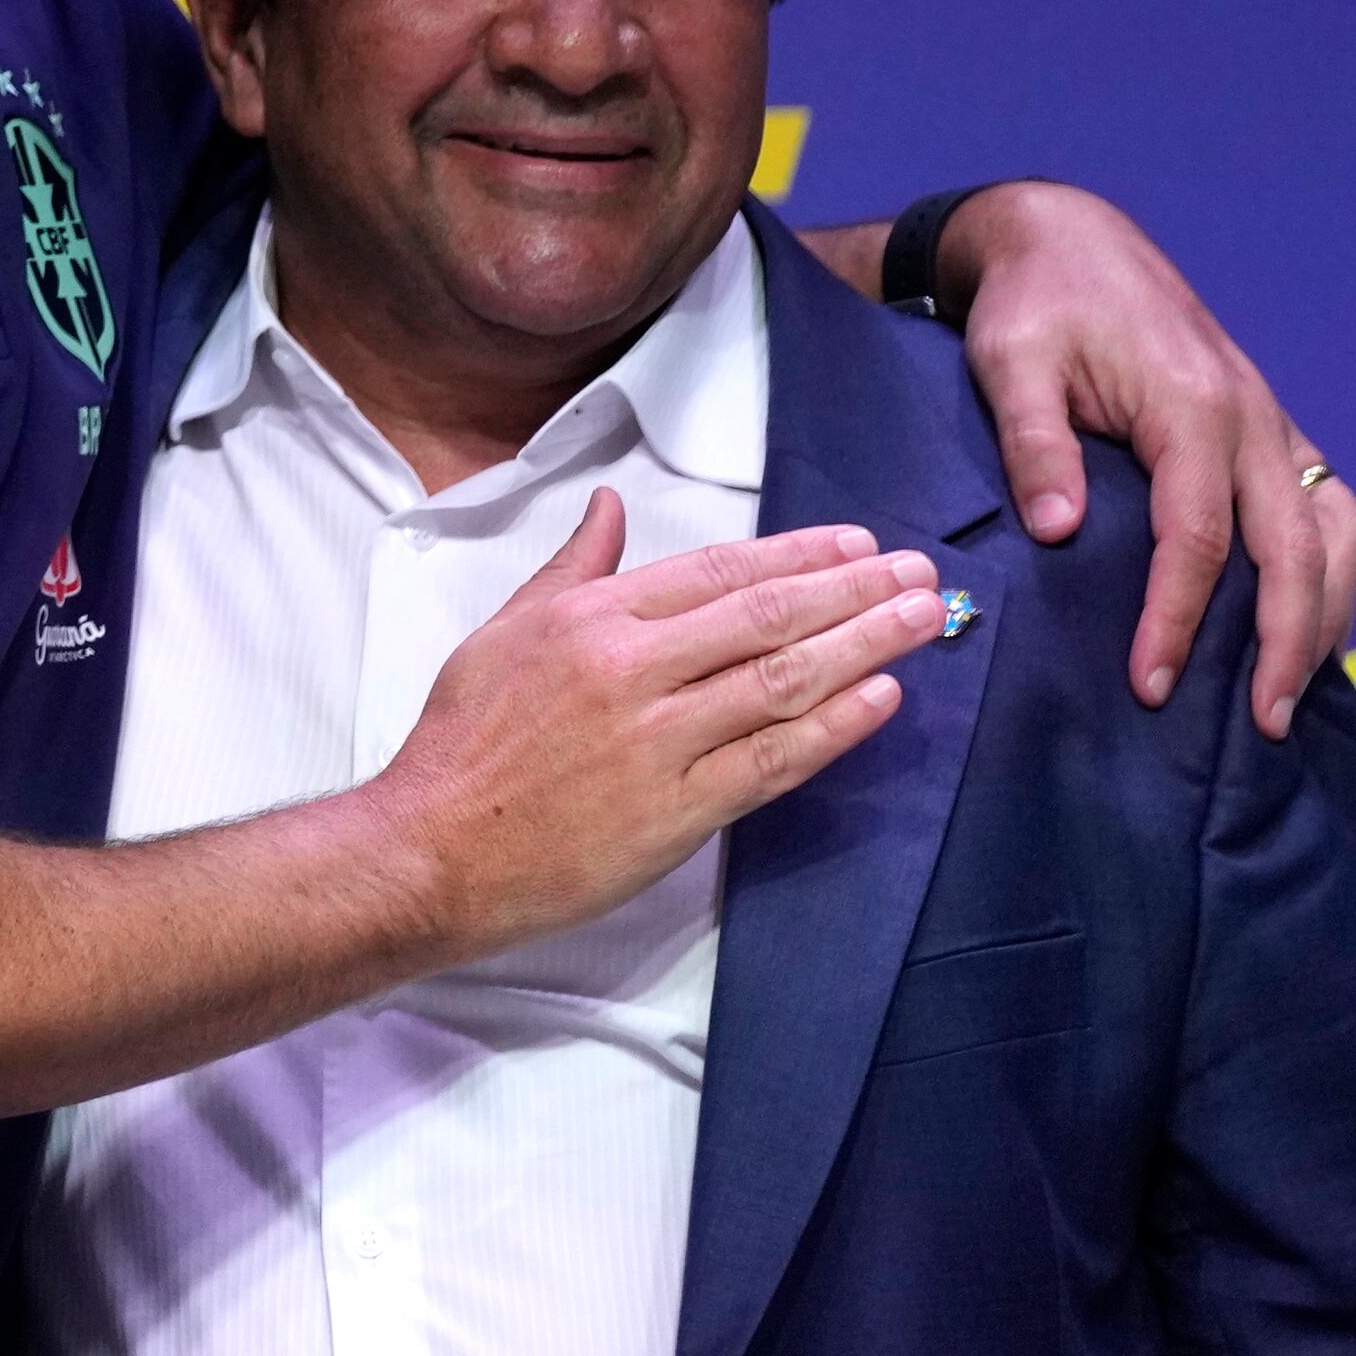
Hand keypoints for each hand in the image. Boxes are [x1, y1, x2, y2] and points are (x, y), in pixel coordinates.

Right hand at [371, 491, 942, 961]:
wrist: (432, 850)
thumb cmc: (464, 743)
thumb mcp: (504, 630)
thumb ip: (572, 568)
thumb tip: (607, 505)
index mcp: (593, 618)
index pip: (718, 570)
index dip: (797, 552)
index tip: (856, 541)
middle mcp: (632, 669)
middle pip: (767, 615)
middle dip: (855, 589)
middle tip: (920, 571)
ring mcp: (659, 742)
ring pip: (782, 680)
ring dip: (865, 645)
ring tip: (923, 620)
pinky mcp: (676, 812)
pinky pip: (772, 761)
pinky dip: (833, 727)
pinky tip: (881, 699)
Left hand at [939, 182, 1355, 736]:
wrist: (1072, 239)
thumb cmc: (1035, 304)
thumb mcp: (1011, 362)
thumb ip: (1036, 445)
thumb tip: (1061, 534)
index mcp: (1193, 406)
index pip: (1198, 539)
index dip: (1178, 620)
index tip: (1150, 685)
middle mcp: (1252, 415)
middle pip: (1296, 549)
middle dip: (1288, 643)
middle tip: (1265, 726)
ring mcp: (1271, 420)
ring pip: (1337, 529)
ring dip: (1327, 612)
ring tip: (1295, 691)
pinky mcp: (1269, 427)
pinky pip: (1327, 506)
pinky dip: (1330, 572)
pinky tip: (1306, 625)